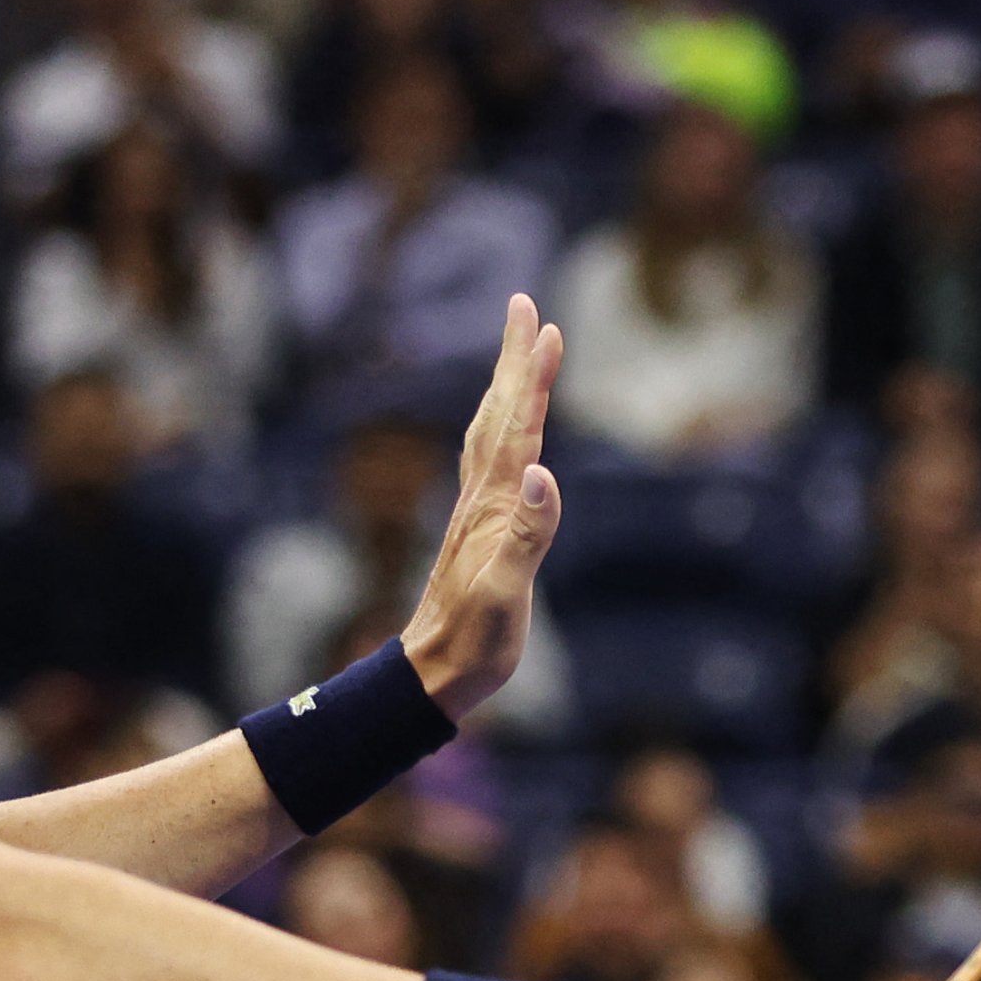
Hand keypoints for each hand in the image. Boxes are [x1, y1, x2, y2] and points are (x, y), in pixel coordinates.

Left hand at [400, 297, 566, 715]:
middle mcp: (483, 499)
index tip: (546, 326)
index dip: (533, 377)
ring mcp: (477, 513)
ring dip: (506, 388)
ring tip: (517, 353)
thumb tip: (543, 473)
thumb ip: (528, 534)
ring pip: (492, 432)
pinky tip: (503, 434)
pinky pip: (490, 462)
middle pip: (501, 415)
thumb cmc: (474, 641)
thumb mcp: (507, 591)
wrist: (433, 673)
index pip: (519, 428)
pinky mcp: (478, 532)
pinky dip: (500, 430)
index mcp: (495, 506)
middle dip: (515, 360)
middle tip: (526, 307)